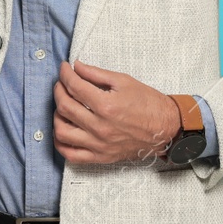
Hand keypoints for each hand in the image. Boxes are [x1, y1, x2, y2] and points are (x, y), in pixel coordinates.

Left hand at [53, 60, 180, 165]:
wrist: (165, 128)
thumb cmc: (148, 104)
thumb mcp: (124, 81)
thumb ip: (96, 73)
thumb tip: (77, 66)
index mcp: (106, 105)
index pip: (74, 86)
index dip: (65, 74)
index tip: (64, 68)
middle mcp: (100, 127)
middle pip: (65, 107)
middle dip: (58, 90)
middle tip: (62, 83)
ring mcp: (99, 144)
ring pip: (62, 132)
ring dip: (57, 115)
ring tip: (62, 106)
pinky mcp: (100, 157)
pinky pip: (71, 155)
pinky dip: (61, 143)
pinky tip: (62, 131)